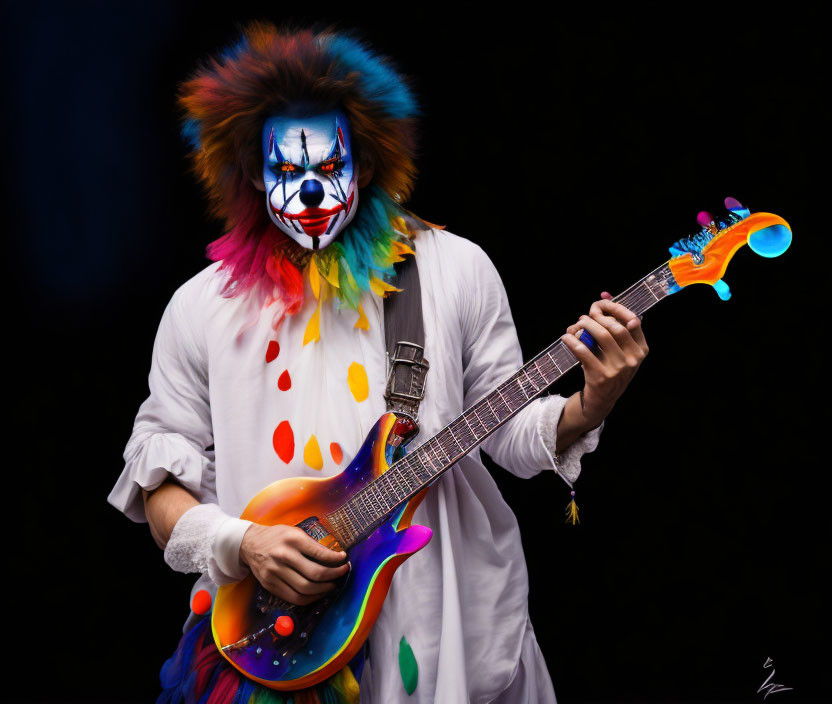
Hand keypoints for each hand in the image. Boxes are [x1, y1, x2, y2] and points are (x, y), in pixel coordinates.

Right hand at [240, 524, 349, 605]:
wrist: (249, 543)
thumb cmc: (277, 536)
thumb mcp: (295, 532)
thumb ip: (311, 544)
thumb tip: (334, 557)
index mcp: (292, 539)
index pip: (320, 553)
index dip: (335, 559)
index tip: (344, 559)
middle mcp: (283, 556)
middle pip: (315, 573)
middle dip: (333, 575)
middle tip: (342, 573)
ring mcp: (275, 572)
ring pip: (305, 589)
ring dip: (323, 590)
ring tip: (332, 585)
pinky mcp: (270, 585)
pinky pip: (294, 598)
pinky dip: (310, 598)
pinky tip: (317, 593)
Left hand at [561, 295, 648, 427]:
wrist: (601, 400)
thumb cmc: (609, 368)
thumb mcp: (619, 350)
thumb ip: (614, 324)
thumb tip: (604, 295)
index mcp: (641, 350)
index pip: (633, 321)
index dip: (616, 308)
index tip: (601, 304)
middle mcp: (633, 360)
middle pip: (615, 327)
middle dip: (598, 317)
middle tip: (585, 316)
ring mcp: (618, 370)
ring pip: (601, 336)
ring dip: (585, 326)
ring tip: (576, 324)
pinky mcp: (600, 377)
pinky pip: (584, 352)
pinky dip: (572, 341)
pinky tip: (566, 338)